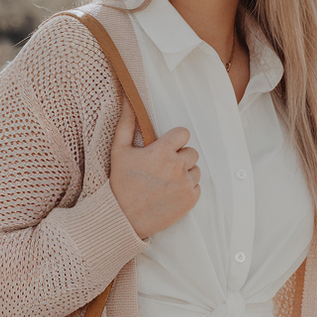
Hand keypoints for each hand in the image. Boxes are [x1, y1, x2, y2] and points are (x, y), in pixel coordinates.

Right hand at [109, 97, 200, 239]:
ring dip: (184, 173)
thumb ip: (127, 122)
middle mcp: (177, 167)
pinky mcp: (190, 201)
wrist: (122, 218)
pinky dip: (187, 189)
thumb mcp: (119, 150)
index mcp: (162, 152)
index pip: (183, 134)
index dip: (174, 141)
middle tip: (162, 168)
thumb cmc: (119, 183)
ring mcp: (185, 185)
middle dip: (179, 157)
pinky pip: (197, 187)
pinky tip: (170, 193)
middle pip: (191, 152)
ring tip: (165, 181)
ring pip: (196, 170)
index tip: (164, 149)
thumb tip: (128, 98)